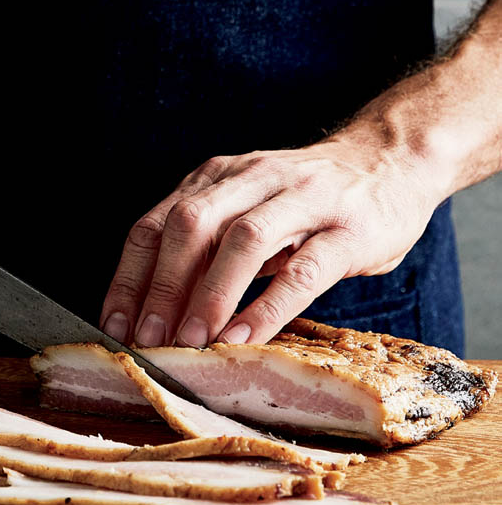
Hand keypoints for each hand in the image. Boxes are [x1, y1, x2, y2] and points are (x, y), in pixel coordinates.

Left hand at [99, 125, 446, 347]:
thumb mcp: (248, 207)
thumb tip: (157, 310)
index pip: (156, 222)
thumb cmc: (308, 198)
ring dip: (210, 295)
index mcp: (218, 176)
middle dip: (163, 285)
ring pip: (243, 240)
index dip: (130, 276)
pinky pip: (303, 270)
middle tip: (148, 341)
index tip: (114, 325)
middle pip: (191, 225)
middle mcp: (252, 179)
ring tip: (192, 343)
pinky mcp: (348, 230)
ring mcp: (303, 200)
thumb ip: (209, 244)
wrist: (390, 160)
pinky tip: (244, 339)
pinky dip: (267, 306)